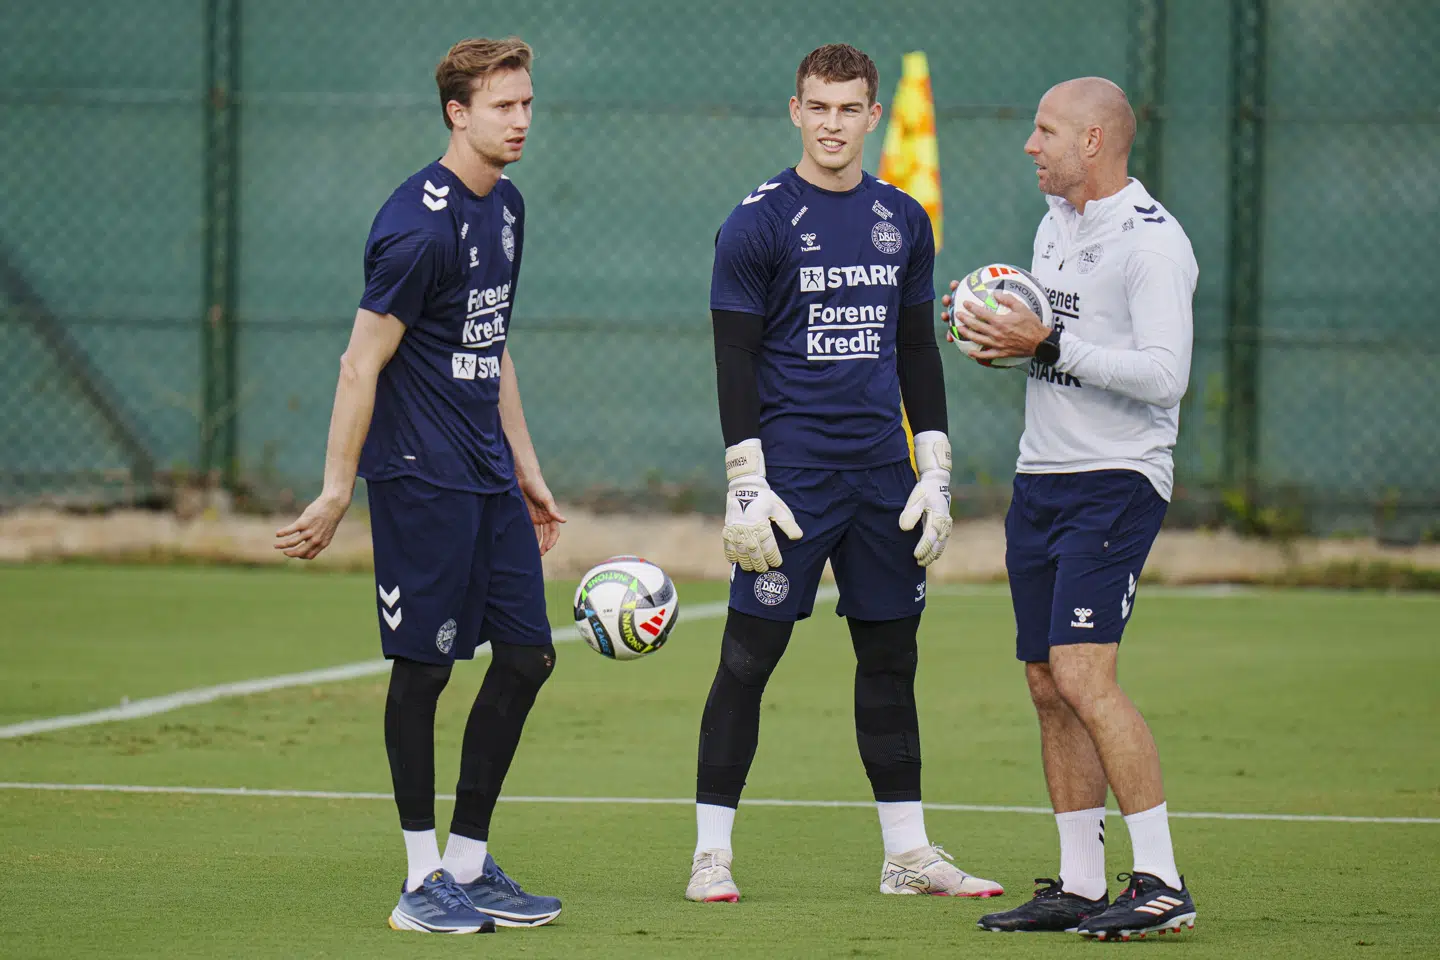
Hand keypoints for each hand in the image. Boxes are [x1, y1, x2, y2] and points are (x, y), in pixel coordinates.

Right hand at [275, 490, 349, 559]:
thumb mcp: (327, 531)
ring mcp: (309, 532)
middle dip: (289, 553)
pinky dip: (282, 533)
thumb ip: (319, 538)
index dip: (300, 556)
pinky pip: (289, 530)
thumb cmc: (330, 517)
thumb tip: (308, 542)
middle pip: (299, 552)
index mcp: (322, 543)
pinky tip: (277, 534)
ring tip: (275, 545)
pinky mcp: (303, 522)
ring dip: (281, 545)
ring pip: (292, 542)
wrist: (334, 505)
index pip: (309, 556)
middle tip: (283, 552)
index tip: (295, 553)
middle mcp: (316, 540)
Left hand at [519, 476, 566, 555]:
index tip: (547, 548)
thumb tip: (565, 521)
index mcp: (552, 514)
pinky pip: (529, 529)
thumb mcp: (546, 499)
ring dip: (537, 543)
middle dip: (544, 544)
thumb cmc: (537, 486)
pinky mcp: (527, 516)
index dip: (552, 540)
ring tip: (533, 553)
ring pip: (538, 534)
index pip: (554, 531)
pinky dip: (529, 536)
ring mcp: (536, 517)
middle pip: (547, 535)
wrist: (524, 478)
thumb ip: (554, 510)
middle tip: (540, 554)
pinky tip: (526, 543)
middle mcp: (545, 517)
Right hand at [723, 475, 802, 571]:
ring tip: (752, 568)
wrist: (744, 486)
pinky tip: (735, 561)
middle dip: (760, 563)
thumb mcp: (778, 508)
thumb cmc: (764, 498)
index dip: (773, 557)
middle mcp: (747, 530)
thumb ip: (788, 524)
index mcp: (761, 524)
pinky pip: (727, 546)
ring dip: (746, 562)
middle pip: (754, 552)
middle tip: (764, 569)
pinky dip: (731, 555)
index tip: (777, 563)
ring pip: (741, 552)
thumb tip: (798, 537)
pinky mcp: (727, 529)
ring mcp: (736, 530)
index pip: (768, 546)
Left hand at [898, 431, 952, 566]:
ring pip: (941, 544)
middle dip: (928, 555)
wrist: (937, 483)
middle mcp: (944, 523)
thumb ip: (911, 513)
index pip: (930, 537)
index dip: (924, 548)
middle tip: (918, 563)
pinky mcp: (945, 526)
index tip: (916, 555)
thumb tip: (904, 528)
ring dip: (933, 554)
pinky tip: (931, 556)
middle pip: (937, 544)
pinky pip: (943, 541)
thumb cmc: (925, 491)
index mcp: (938, 517)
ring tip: (922, 563)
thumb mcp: (916, 498)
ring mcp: (946, 525)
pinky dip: (937, 550)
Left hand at [952, 291, 1049, 362]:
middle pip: (975, 326)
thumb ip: (1008, 299)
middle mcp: (995, 333)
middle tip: (957, 315)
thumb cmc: (1031, 324)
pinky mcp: (1000, 353)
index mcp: (1000, 321)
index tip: (965, 303)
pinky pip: (986, 355)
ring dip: (966, 334)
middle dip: (964, 320)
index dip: (971, 308)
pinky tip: (970, 352)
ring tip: (959, 330)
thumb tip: (996, 294)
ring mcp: (997, 344)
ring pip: (977, 339)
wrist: (1040, 342)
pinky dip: (977, 355)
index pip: (981, 313)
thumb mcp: (1022, 308)